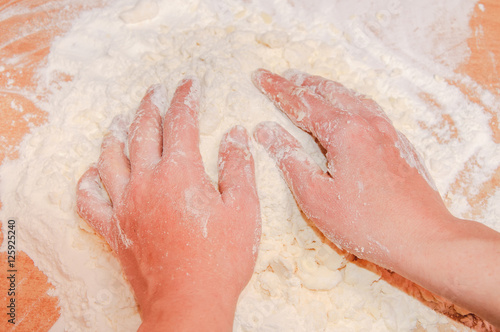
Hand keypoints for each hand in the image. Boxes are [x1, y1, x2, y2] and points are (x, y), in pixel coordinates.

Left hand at [76, 78, 260, 330]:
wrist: (188, 302)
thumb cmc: (221, 258)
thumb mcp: (244, 209)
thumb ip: (238, 167)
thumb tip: (235, 134)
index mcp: (180, 173)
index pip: (181, 122)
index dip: (186, 98)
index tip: (190, 82)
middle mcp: (146, 181)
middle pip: (143, 132)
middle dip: (150, 106)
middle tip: (155, 90)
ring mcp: (125, 205)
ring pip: (112, 158)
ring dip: (115, 134)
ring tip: (118, 119)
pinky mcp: (114, 229)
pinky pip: (90, 201)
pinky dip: (88, 183)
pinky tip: (92, 173)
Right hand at [251, 69, 499, 327]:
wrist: (424, 237)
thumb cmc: (365, 222)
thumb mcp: (316, 196)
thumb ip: (290, 159)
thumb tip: (265, 130)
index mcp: (345, 131)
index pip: (302, 103)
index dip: (278, 90)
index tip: (260, 76)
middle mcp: (368, 123)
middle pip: (329, 93)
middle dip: (302, 83)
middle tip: (283, 77)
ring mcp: (388, 131)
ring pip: (352, 98)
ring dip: (327, 89)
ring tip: (311, 86)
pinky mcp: (399, 144)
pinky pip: (369, 109)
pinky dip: (349, 100)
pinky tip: (349, 108)